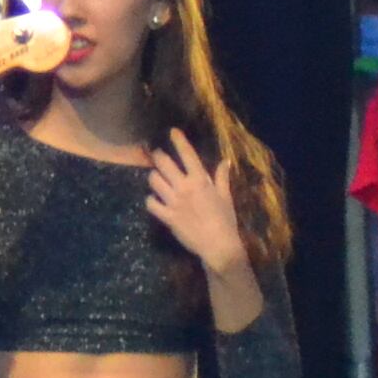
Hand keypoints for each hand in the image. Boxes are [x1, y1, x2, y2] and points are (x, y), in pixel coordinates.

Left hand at [143, 130, 251, 273]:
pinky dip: (151, 200)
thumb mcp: (226, 196)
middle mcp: (184, 187)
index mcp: (200, 181)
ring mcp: (173, 202)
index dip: (179, 141)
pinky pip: (151, 203)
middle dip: (159, 156)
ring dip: (153, 177)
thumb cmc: (225, 220)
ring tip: (156, 177)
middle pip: (164, 163)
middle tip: (158, 155)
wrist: (218, 246)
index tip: (172, 131)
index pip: (188, 155)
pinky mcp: (167, 216)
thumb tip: (225, 161)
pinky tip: (155, 199)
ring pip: (154, 180)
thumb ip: (222, 177)